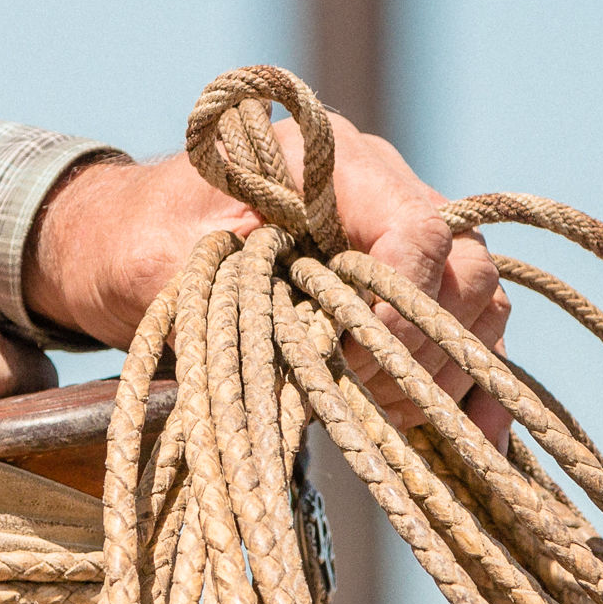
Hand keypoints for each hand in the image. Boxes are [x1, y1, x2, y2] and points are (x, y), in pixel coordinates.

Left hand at [26, 119, 509, 438]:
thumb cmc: (140, 243)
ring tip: (376, 411)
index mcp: (332, 163)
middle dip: (420, 346)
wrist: (125, 246)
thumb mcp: (173, 260)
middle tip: (358, 392)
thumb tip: (319, 347)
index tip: (351, 354)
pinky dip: (471, 389)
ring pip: (477, 307)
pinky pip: (468, 339)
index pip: (418, 226)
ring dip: (440, 373)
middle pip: (465, 269)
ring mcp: (401, 244)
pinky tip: (475, 440)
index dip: (401, 300)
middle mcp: (383, 194)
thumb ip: (245, 289)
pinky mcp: (404, 294)